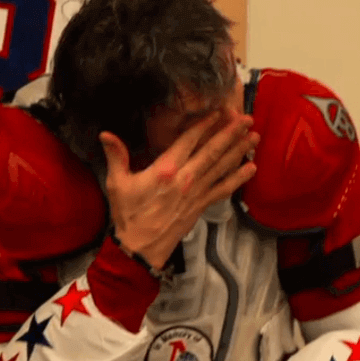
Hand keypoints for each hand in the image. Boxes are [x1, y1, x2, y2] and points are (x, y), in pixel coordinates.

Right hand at [100, 110, 258, 269]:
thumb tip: (105, 134)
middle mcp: (185, 179)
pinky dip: (238, 178)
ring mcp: (196, 193)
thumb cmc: (128, 214)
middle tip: (246, 118)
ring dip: (239, 151)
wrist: (140, 248)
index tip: (218, 111)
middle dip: (230, 134)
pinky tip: (251, 168)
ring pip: (221, 167)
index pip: (188, 141)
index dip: (204, 124)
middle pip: (212, 151)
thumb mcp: (117, 183)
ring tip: (254, 136)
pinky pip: (223, 189)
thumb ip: (116, 156)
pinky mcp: (201, 205)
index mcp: (165, 170)